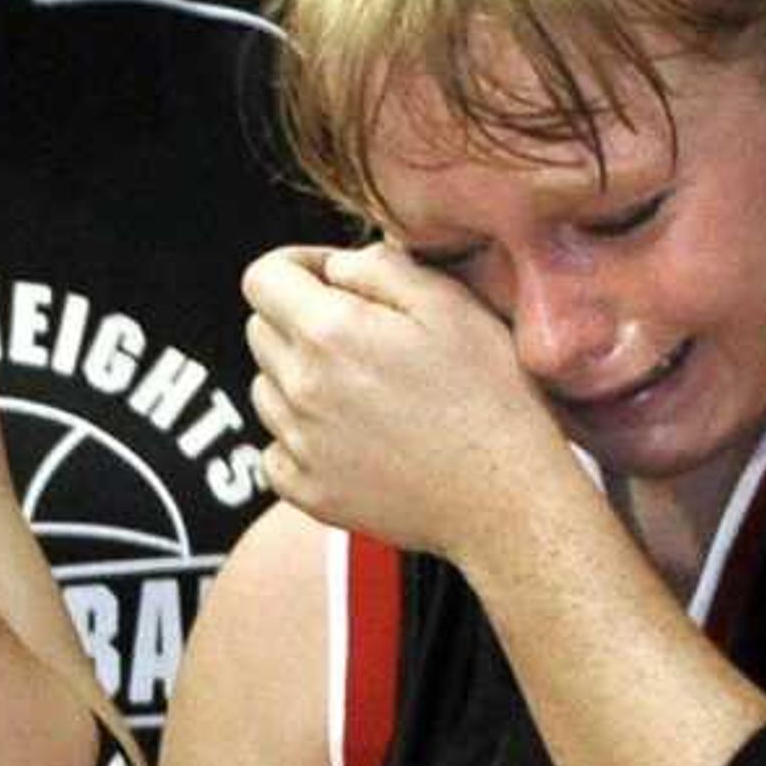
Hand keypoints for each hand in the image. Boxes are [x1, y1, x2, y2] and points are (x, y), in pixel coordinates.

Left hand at [241, 241, 559, 559]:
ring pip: (266, 388)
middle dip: (299, 318)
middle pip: (260, 330)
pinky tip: (353, 433)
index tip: (331, 279)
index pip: (262, 278)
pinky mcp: (307, 490)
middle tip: (362, 333)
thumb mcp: (451, 305)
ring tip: (366, 388)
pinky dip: (300, 437)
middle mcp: (300, 389)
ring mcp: (299, 446)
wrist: (505, 498)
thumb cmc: (491, 397)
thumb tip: (336, 268)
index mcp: (330, 334)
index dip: (295, 267)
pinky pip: (275, 449)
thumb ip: (381, 268)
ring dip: (299, 377)